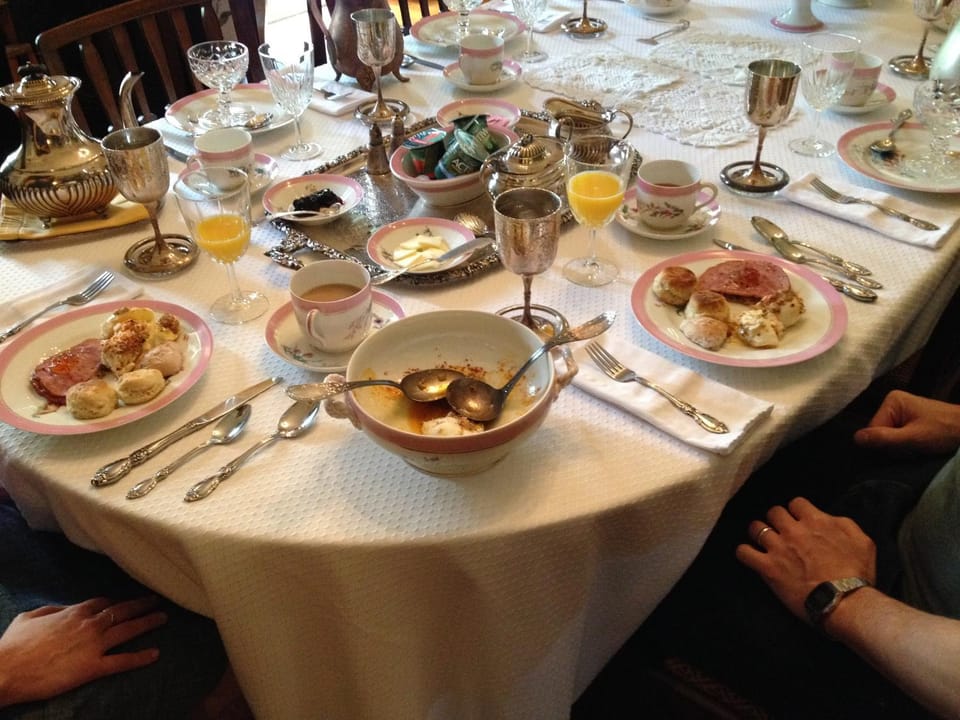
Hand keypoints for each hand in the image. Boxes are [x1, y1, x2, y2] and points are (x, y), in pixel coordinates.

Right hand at [0, 596, 165, 707]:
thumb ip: (51, 610)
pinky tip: (155, 654)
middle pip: (122, 611)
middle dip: (141, 605)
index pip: (102, 603)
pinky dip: (140, 657)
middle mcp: (89, 624)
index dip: (115, 602)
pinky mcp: (93, 667)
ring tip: (164, 618)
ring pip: (128, 630)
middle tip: (157, 600)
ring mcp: (93, 645)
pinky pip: (122, 661)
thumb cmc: (14, 645)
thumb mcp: (30, 617)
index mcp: (74, 612)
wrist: (7, 670)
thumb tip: (62, 609)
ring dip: (148, 623)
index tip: (124, 602)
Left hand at [735, 497, 875, 622]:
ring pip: (755, 528)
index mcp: (816, 521)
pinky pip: (743, 553)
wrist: (844, 601)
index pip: (796, 503)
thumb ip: (843, 524)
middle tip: (782, 532)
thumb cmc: (858, 574)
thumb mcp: (863, 541)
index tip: (799, 521)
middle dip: (777, 520)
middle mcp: (793, 531)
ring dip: (758, 532)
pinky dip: (744, 552)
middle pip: (774, 512)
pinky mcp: (767, 568)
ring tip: (762, 541)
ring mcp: (778, 548)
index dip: (797, 512)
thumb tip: (828, 519)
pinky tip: (749, 556)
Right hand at [854, 390, 959, 455]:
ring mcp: (902, 410)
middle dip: (895, 446)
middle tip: (915, 448)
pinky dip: (908, 444)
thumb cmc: (946, 431)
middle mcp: (893, 402)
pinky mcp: (910, 418)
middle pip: (880, 433)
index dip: (886, 444)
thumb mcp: (914, 438)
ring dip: (902, 447)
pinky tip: (920, 444)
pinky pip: (898, 435)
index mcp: (892, 401)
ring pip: (888, 437)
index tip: (906, 448)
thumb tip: (855, 438)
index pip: (873, 429)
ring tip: (920, 446)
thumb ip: (885, 438)